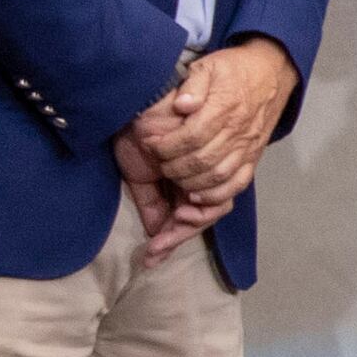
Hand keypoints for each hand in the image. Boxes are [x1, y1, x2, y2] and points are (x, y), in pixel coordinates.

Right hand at [109, 123, 224, 261]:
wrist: (139, 102)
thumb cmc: (137, 132)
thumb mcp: (139, 173)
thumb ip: (152, 203)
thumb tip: (157, 233)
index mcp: (187, 178)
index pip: (192, 214)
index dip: (175, 236)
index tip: (153, 254)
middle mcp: (202, 174)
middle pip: (203, 216)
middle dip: (178, 237)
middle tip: (156, 250)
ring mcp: (210, 167)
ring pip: (213, 209)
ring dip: (187, 227)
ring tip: (167, 231)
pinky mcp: (216, 158)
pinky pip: (219, 193)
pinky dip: (200, 208)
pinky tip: (180, 212)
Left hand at [134, 38, 300, 206]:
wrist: (271, 73)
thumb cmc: (234, 69)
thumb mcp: (209, 65)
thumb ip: (193, 83)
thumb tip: (181, 105)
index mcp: (224, 107)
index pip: (191, 136)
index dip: (167, 146)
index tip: (151, 145)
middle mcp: (237, 130)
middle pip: (202, 160)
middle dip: (173, 167)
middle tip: (159, 164)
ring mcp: (247, 146)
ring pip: (218, 176)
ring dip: (191, 183)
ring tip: (173, 178)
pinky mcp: (253, 156)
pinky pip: (238, 184)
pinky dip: (217, 195)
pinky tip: (198, 196)